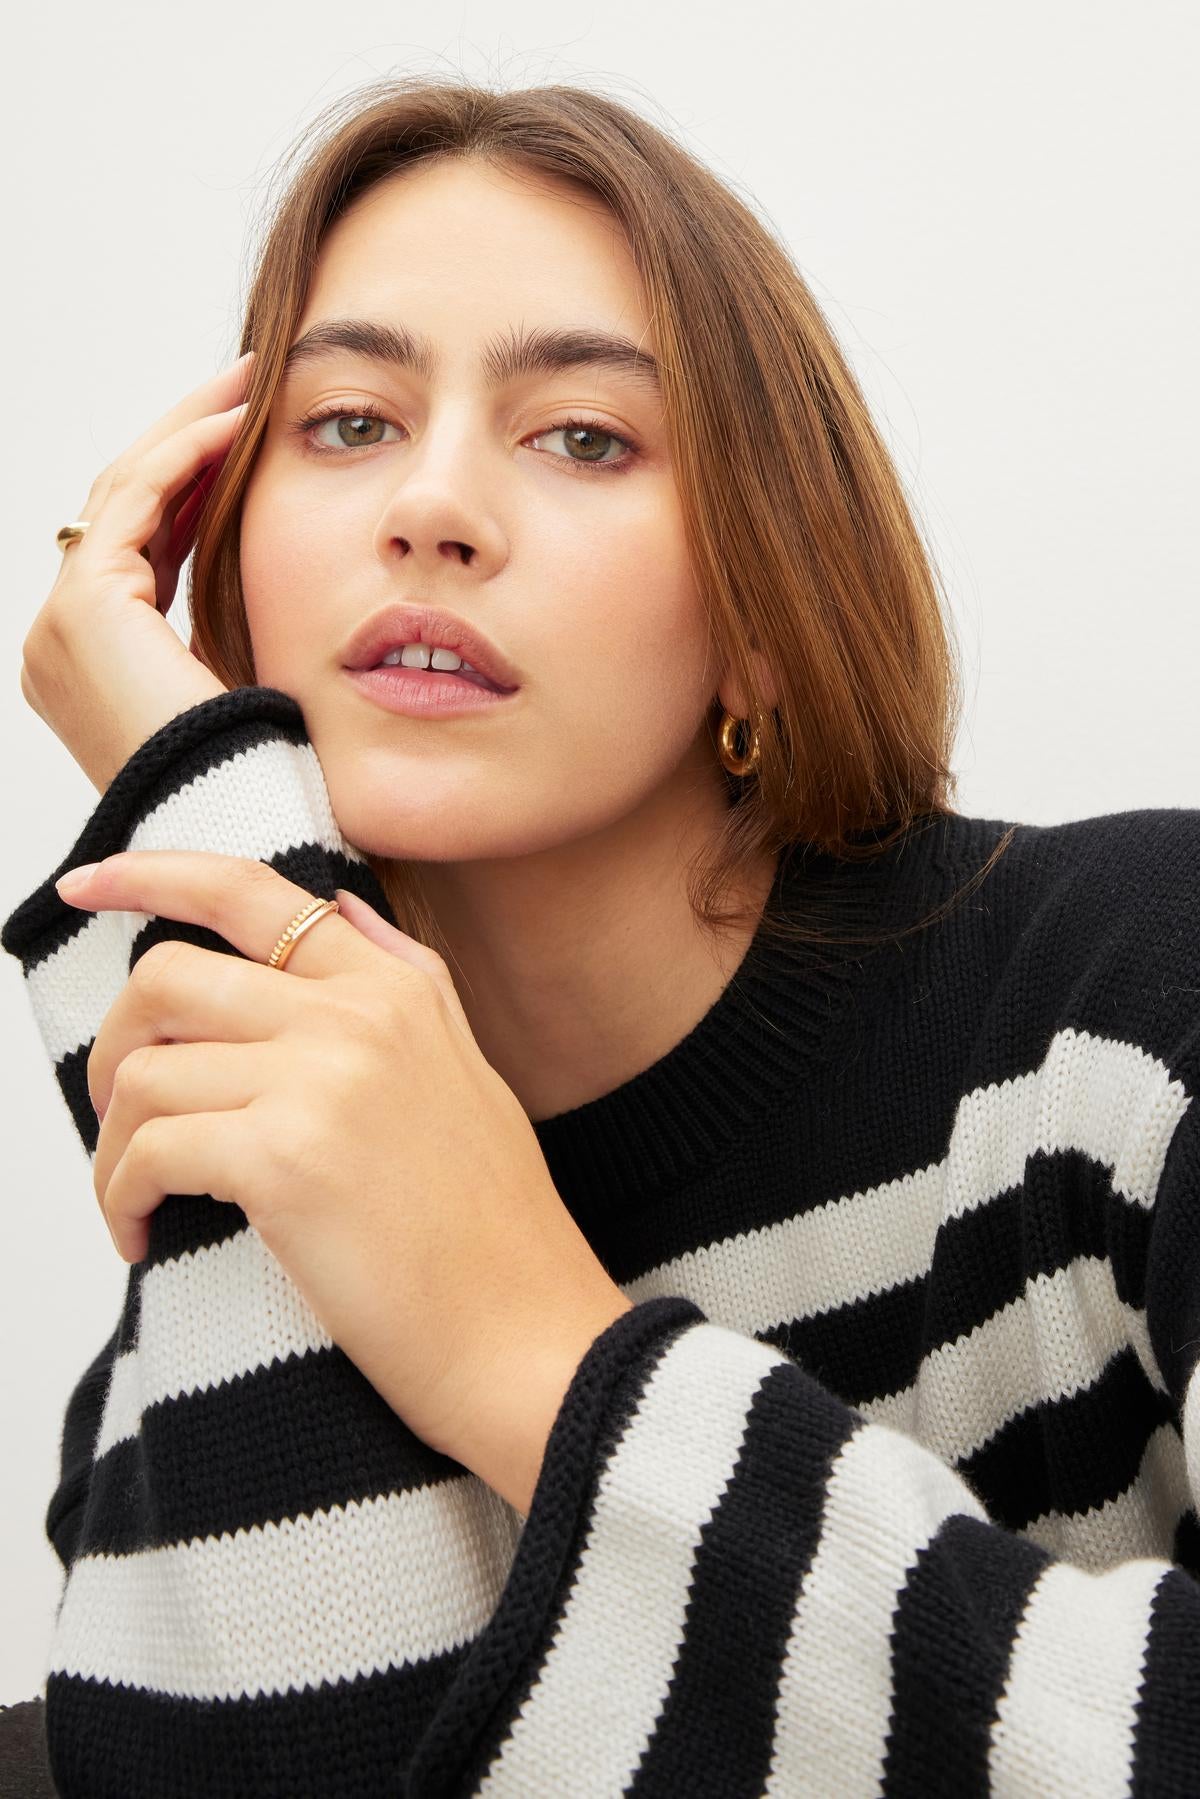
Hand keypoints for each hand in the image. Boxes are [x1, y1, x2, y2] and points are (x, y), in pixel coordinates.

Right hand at [20, 352, 257, 794]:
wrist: (238, 825)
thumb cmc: (256, 780)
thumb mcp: (243, 687)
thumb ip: (233, 630)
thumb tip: (285, 579)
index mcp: (92, 663)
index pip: (140, 546)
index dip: (192, 484)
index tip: (247, 437)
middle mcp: (61, 641)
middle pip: (124, 508)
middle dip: (187, 440)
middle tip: (247, 383)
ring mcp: (63, 626)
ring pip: (126, 493)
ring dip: (189, 431)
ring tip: (248, 382)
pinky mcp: (86, 610)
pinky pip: (136, 504)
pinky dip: (186, 457)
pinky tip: (237, 423)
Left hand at [55, 849, 632, 1514]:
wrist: (532, 1340)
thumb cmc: (495, 1235)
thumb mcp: (467, 1073)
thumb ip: (403, 982)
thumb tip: (341, 908)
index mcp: (396, 989)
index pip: (251, 889)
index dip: (149, 874)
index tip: (85, 887)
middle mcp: (357, 1016)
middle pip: (168, 975)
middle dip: (113, 1044)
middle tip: (117, 1110)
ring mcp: (322, 1081)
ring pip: (146, 1069)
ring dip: (112, 1141)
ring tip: (137, 1196)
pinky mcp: (286, 1159)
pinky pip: (150, 1151)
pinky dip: (121, 1197)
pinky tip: (142, 1235)